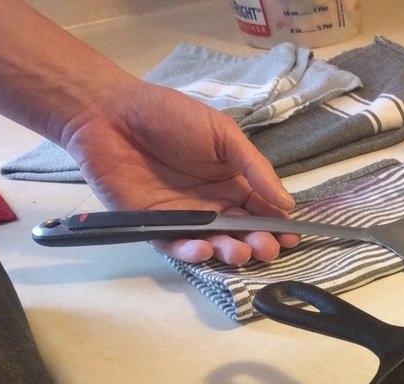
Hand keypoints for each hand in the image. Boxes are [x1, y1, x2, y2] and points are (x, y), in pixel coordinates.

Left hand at [63, 80, 300, 264]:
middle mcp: (212, 204)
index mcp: (232, 182)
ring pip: (214, 244)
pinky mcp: (154, 226)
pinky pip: (176, 246)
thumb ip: (255, 168)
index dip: (278, 225)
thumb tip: (287, 203)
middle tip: (267, 247)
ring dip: (230, 252)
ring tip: (241, 251)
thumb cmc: (170, 115)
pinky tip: (204, 249)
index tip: (292, 236)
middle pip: (242, 233)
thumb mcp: (223, 134)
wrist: (111, 112)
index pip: (262, 210)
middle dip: (259, 244)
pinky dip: (191, 252)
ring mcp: (184, 217)